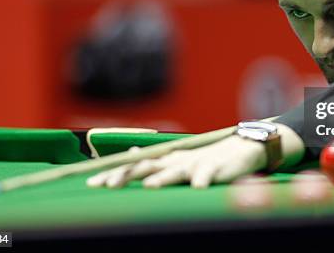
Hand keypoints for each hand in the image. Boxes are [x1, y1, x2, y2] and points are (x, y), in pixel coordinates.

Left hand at [86, 123, 304, 188]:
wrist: (242, 147)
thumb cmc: (208, 157)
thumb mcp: (180, 160)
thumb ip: (158, 160)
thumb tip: (132, 152)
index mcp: (167, 160)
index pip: (135, 166)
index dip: (114, 174)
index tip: (91, 184)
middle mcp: (177, 160)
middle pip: (148, 167)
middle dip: (128, 176)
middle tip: (107, 186)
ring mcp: (196, 164)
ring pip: (177, 171)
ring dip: (164, 179)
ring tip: (149, 187)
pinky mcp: (218, 168)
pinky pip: (210, 174)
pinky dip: (204, 179)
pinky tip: (198, 187)